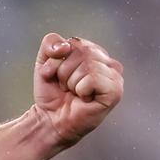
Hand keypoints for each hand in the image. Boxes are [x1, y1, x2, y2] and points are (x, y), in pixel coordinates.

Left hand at [32, 32, 123, 146]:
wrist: (50, 117)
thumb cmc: (52, 92)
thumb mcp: (44, 62)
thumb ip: (50, 43)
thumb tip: (65, 46)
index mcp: (94, 52)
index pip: (73, 42)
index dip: (56, 59)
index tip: (56, 74)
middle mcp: (108, 62)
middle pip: (80, 51)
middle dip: (62, 71)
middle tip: (65, 85)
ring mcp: (115, 76)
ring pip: (87, 65)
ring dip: (71, 82)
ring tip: (74, 92)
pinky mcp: (115, 91)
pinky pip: (92, 78)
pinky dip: (80, 89)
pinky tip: (84, 98)